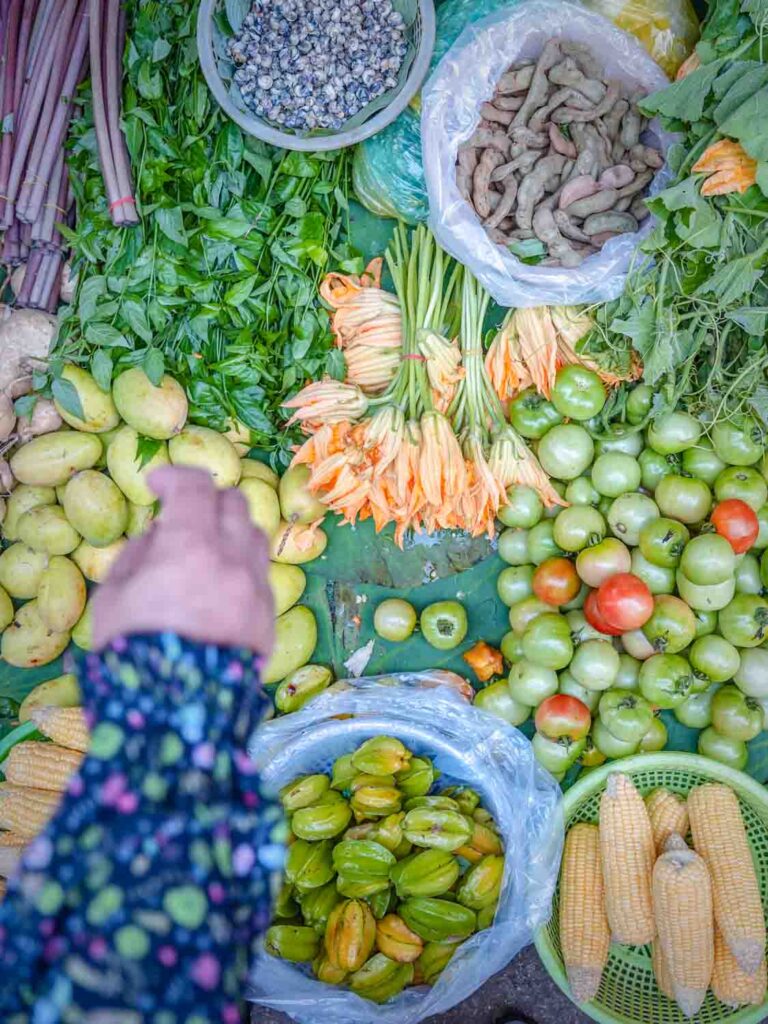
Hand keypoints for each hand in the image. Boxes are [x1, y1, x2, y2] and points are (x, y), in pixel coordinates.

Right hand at [92, 466, 273, 654]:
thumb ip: (138, 555)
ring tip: (203, 552)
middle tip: (182, 516)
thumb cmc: (131, 655)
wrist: (175, 721)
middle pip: (235, 504)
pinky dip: (240, 568)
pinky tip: (217, 588)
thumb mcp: (113, 599)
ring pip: (255, 538)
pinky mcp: (270, 621)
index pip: (196, 487)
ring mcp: (258, 591)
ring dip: (230, 532)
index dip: (176, 477)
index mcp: (192, 548)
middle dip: (207, 501)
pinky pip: (260, 577)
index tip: (158, 484)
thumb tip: (161, 535)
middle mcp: (235, 561)